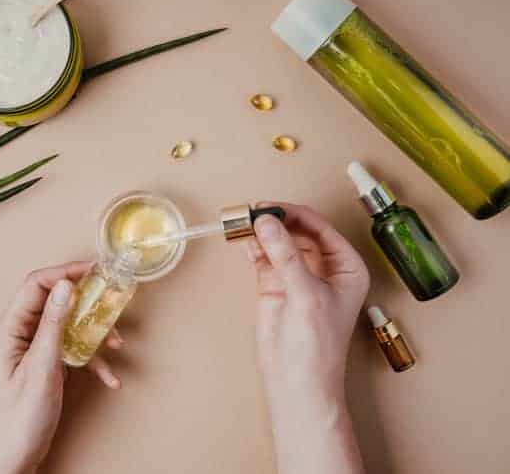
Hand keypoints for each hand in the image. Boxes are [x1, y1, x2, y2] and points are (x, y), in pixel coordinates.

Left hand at [0, 262, 123, 473]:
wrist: (11, 460)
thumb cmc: (17, 420)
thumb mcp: (41, 368)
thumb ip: (52, 325)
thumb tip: (64, 286)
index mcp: (9, 330)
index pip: (35, 285)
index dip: (64, 272)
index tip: (93, 269)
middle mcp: (19, 335)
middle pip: (54, 301)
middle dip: (85, 301)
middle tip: (111, 297)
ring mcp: (32, 350)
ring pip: (67, 326)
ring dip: (94, 333)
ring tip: (117, 343)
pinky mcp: (44, 365)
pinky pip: (71, 350)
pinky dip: (92, 360)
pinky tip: (109, 377)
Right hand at [247, 203, 368, 473]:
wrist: (296, 381)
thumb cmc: (318, 346)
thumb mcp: (306, 294)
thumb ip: (285, 256)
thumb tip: (267, 223)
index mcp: (346, 266)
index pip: (319, 227)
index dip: (294, 214)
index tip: (270, 207)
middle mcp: (323, 267)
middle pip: (297, 230)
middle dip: (275, 220)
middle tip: (253, 214)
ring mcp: (297, 275)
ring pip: (278, 241)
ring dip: (261, 231)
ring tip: (244, 223)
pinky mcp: (274, 285)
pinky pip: (263, 257)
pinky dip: (253, 247)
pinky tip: (244, 241)